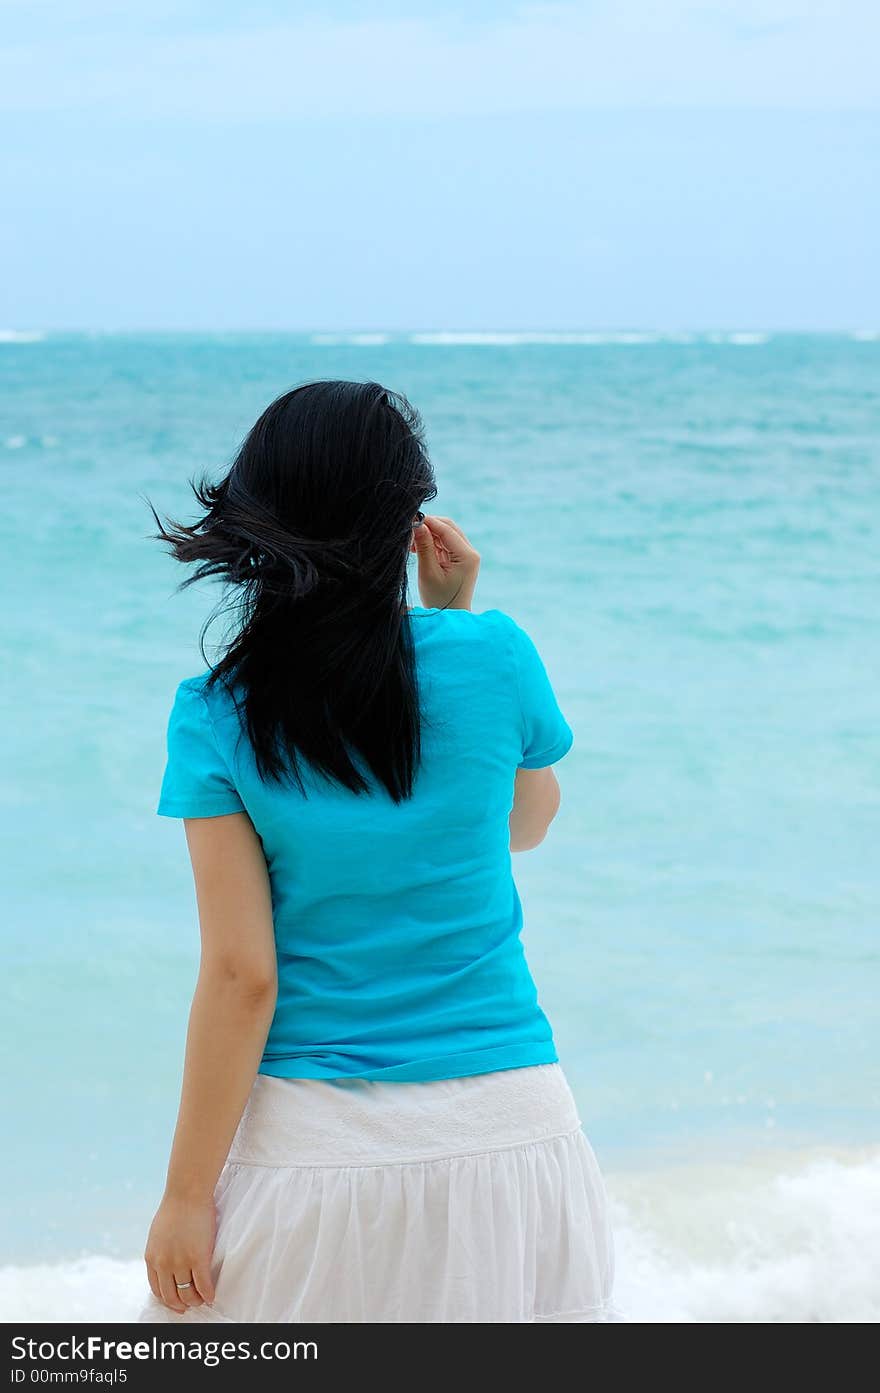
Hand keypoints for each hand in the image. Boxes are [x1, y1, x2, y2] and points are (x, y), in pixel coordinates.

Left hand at [144, 1192, 216, 1313]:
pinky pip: (203, 1285)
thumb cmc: (175, 1207)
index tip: (175, 1302)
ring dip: (196, 1301)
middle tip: (189, 1306)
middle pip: (171, 1296)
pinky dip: (208, 1294)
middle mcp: (164, 1264)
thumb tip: (165, 1261)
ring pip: (188, 1294)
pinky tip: (212, 1296)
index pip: (156, 1289)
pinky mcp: (198, 1258)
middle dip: (181, 1305)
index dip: (167, 1300)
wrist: (187, 1192)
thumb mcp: (158, 1233)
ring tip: (202, 1300)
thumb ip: (160, 1250)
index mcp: (152, 1258)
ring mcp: (180, 1262)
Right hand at [411, 515, 479, 610]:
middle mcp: (470, 553)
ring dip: (428, 535)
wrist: (450, 618)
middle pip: (448, 528)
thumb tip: (417, 524)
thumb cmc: (439, 600)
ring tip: (411, 545)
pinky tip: (417, 549)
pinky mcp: (460, 560)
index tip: (409, 519)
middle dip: (428, 527)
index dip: (428, 521)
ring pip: (445, 535)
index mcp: (467, 556)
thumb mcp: (428, 572)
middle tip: (408, 533)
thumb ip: (424, 546)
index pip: (446, 529)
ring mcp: (466, 556)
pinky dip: (431, 543)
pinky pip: (445, 544)